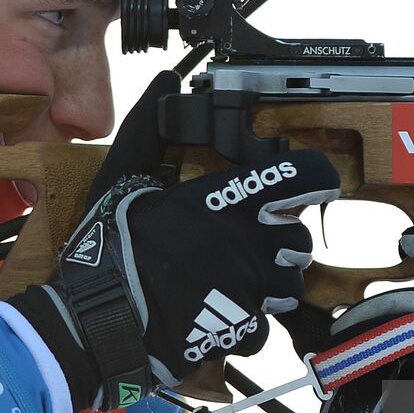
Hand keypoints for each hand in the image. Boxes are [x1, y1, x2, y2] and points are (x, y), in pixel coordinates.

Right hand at [6, 72, 339, 410]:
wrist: (98, 322)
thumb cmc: (108, 250)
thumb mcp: (122, 179)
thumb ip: (150, 130)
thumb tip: (164, 81)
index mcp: (226, 200)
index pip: (304, 178)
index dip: (315, 177)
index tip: (313, 182)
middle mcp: (250, 243)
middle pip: (301, 237)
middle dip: (282, 239)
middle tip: (252, 239)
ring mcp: (251, 289)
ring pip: (290, 284)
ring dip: (271, 282)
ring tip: (237, 279)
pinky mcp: (241, 331)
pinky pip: (265, 327)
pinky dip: (249, 324)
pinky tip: (221, 314)